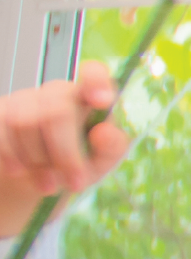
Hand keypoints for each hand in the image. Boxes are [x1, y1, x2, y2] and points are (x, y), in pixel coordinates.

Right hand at [0, 62, 128, 198]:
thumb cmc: (76, 163)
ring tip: (49, 184)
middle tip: (75, 183)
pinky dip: (11, 157)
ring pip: (23, 123)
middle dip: (66, 154)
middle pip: (57, 112)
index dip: (97, 81)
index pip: (93, 74)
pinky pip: (0, 133)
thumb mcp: (100, 161)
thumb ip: (112, 147)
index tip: (103, 100)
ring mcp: (22, 100)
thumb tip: (104, 132)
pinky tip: (19, 171)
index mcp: (87, 98)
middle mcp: (55, 93)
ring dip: (38, 161)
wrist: (35, 177)